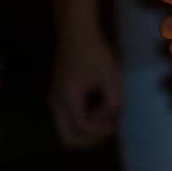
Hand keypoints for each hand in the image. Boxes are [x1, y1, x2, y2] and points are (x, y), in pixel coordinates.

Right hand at [49, 33, 120, 147]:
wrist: (75, 31)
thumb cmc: (95, 52)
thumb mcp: (111, 77)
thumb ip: (112, 102)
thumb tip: (107, 119)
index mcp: (68, 97)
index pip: (82, 128)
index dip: (101, 131)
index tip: (117, 124)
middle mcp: (55, 102)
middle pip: (68, 138)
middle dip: (91, 139)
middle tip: (110, 129)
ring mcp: (54, 100)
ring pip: (67, 131)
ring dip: (87, 131)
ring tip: (107, 116)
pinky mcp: (57, 96)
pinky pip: (68, 120)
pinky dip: (83, 122)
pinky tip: (99, 108)